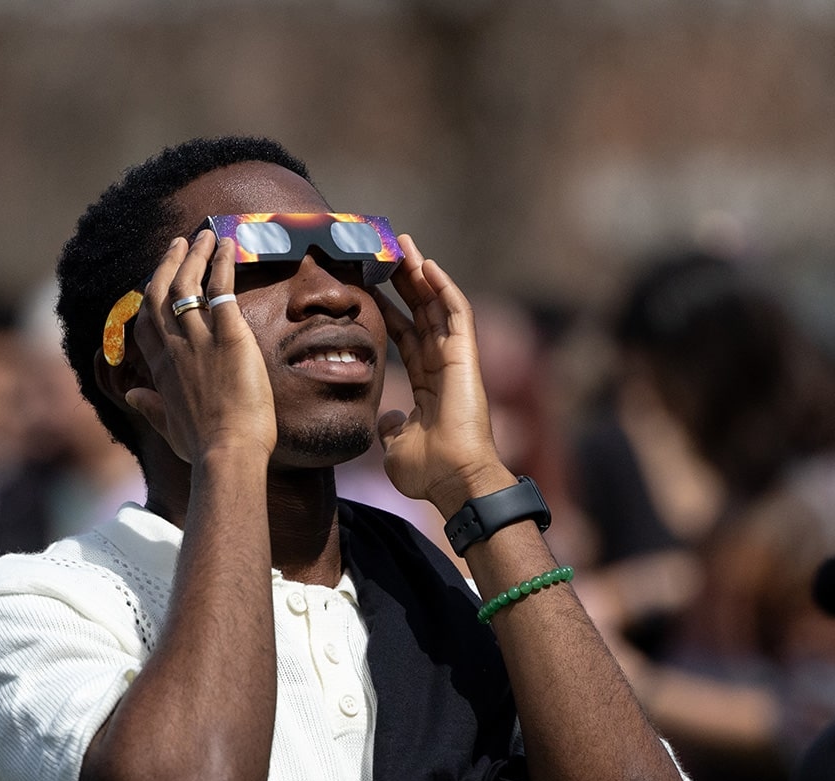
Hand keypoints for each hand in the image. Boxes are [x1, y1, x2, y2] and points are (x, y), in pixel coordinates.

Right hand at [122, 230, 276, 463]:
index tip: (158, 279)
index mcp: (159, 369)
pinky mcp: (229, 335)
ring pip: (188, 283)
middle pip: (160, 293)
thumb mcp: (169, 429)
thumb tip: (133, 394)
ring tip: (207, 236)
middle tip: (181, 243)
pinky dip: (224, 264)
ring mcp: (199, 339)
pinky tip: (229, 246)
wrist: (226, 454)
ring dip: (196, 255)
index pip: (146, 323)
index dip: (150, 296)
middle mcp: (173, 348)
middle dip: (169, 263)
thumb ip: (150, 407)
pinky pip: (221, 289)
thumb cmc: (202, 449)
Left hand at [372, 235, 512, 514]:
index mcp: (427, 384)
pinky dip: (444, 288)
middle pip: (422, 313)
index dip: (388, 311)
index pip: (405, 337)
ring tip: (403, 245)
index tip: (367, 289)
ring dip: (422, 274)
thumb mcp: (396, 444)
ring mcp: (456, 360)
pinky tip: (427, 265)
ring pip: (438, 305)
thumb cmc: (429, 471)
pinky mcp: (467, 357)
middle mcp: (442, 366)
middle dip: (405, 282)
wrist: (454, 481)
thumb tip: (387, 416)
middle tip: (385, 252)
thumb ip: (391, 426)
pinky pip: (457, 314)